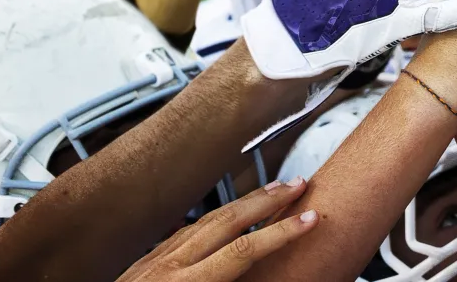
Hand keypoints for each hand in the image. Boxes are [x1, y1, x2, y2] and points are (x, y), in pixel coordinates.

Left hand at [117, 177, 316, 281]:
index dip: (279, 234)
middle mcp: (169, 265)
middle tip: (298, 184)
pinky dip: (215, 216)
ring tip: (273, 190)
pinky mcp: (148, 259)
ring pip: (207, 218)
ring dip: (244, 202)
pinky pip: (187, 229)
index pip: (242, 251)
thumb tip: (252, 273)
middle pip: (227, 220)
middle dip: (266, 200)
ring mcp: (156, 258)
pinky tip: (227, 213)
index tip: (309, 220)